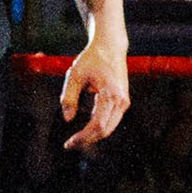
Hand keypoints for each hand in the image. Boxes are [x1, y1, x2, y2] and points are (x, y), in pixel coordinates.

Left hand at [59, 35, 130, 150]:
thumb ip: (69, 98)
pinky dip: (99, 129)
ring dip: (93, 136)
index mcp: (110, 94)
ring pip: (109, 128)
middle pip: (105, 130)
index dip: (83, 137)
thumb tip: (68, 119)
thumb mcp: (74, 75)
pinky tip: (86, 130)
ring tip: (76, 140)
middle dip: (87, 140)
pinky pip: (111, 121)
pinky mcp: (122, 102)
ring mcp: (124, 102)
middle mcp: (121, 101)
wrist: (110, 47)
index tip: (68, 143)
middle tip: (70, 145)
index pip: (97, 124)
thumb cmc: (92, 59)